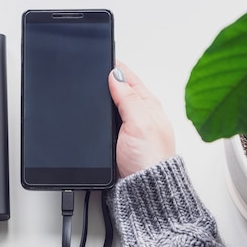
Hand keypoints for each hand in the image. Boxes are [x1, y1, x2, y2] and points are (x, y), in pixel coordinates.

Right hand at [108, 63, 175, 177]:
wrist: (144, 189)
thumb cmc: (148, 159)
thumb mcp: (139, 122)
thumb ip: (128, 98)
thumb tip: (115, 75)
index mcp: (148, 105)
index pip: (128, 77)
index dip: (114, 66)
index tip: (101, 57)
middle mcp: (140, 114)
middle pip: (120, 90)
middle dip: (109, 78)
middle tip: (99, 65)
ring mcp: (129, 128)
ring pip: (112, 106)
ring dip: (105, 98)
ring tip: (100, 82)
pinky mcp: (119, 142)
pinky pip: (107, 123)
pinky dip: (101, 117)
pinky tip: (97, 114)